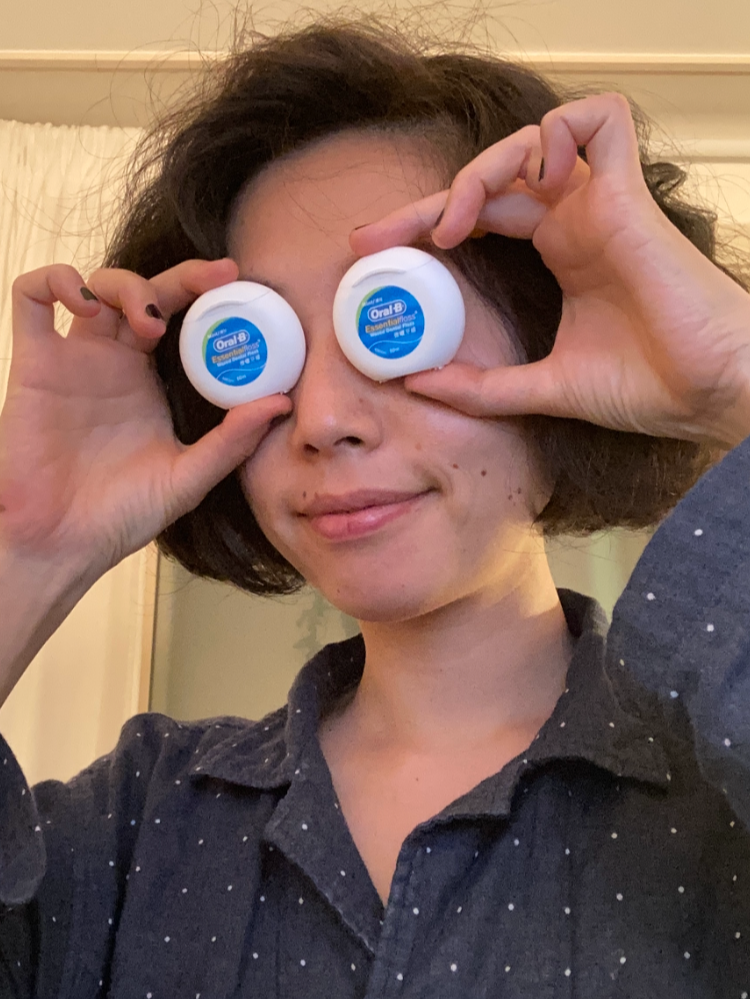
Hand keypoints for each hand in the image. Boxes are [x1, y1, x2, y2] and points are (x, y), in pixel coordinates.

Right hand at [1, 259, 290, 576]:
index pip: (181, 317)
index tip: (237, 280)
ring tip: (150, 322)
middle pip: (145, 291)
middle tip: (215, 281)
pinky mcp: (33, 364)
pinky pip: (30, 297)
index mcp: (151, 381)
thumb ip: (231, 442)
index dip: (205, 292)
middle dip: (182, 277)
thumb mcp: (189, 478)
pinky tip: (86, 303)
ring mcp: (73, 359)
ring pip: (94, 285)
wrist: (64, 545)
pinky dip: (56, 281)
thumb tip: (280, 402)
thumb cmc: (121, 516)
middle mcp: (114, 362)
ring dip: (126, 283)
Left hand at [351, 94, 749, 448]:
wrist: (703, 396)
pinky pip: (601, 120)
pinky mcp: (629, 195)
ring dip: (482, 169)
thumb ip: (480, 387)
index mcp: (560, 252)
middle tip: (377, 237)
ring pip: (535, 139)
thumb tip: (415, 384)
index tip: (376, 252)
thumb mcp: (540, 388)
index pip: (481, 217)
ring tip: (454, 225)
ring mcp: (602, 203)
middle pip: (491, 179)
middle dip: (427, 202)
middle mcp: (576, 220)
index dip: (427, 224)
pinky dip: (560, 130)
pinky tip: (532, 181)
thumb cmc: (644, 387)